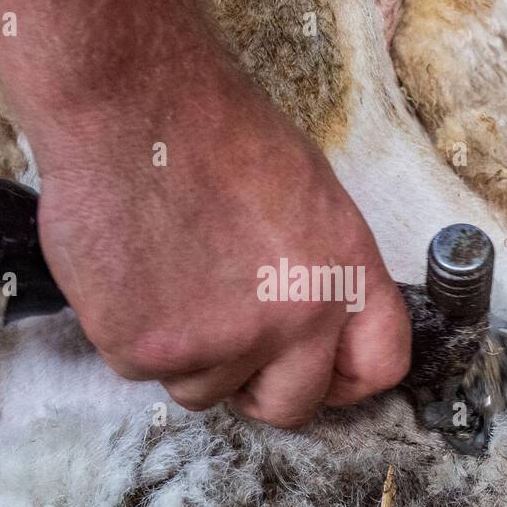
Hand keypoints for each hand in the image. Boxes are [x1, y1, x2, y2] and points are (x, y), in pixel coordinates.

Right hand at [32, 63, 411, 428]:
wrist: (129, 101)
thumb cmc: (211, 128)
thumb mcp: (308, 192)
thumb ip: (320, 271)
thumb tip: (312, 329)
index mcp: (343, 273)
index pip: (378, 364)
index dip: (344, 380)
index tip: (319, 377)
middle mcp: (292, 319)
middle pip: (289, 404)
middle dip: (258, 386)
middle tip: (224, 339)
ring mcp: (217, 342)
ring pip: (203, 390)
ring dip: (185, 352)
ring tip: (166, 276)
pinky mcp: (145, 349)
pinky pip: (141, 370)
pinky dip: (130, 332)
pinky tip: (129, 271)